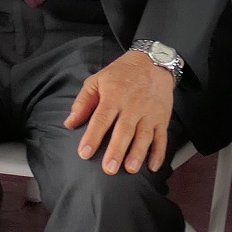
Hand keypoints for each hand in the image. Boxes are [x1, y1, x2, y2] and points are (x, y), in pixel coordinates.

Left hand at [65, 49, 176, 173]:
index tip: (84, 153)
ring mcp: (149, 113)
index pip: (101, 119)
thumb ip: (83, 102)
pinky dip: (159, 153)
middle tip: (109, 169)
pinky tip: (153, 167)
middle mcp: (132, 106)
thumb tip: (69, 123)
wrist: (152, 62)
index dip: (92, 137)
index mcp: (113, 97)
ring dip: (138, 153)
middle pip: (123, 131)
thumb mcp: (97, 80)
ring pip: (144, 136)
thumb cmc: (121, 74)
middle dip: (116, 150)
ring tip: (130, 169)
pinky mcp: (162, 118)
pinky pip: (162, 137)